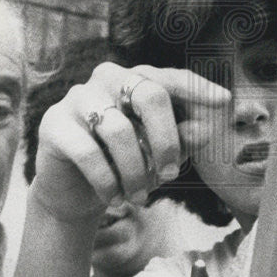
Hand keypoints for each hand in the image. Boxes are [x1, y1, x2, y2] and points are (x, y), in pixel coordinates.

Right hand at [32, 63, 230, 221]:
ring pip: (118, 129)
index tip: (224, 101)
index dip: (197, 88)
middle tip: (170, 175)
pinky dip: (107, 181)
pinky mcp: (53, 125)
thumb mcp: (159, 154)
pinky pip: (88, 151)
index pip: (170, 77)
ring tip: (140, 197)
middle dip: (166, 139)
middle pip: (149, 95)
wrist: (75, 192)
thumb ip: (181, 140)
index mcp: (136, 79)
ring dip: (135, 170)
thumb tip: (204, 130)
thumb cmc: (125, 164)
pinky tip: (114, 199)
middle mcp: (107, 79)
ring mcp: (77, 98)